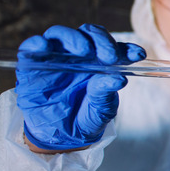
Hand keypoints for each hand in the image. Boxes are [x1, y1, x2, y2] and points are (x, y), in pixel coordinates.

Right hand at [15, 24, 145, 150]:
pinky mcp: (33, 64)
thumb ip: (105, 94)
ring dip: (73, 38)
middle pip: (89, 35)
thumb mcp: (99, 110)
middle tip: (109, 56)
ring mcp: (56, 57)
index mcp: (100, 64)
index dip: (126, 49)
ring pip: (61, 35)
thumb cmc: (84, 119)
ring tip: (84, 51)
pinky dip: (37, 43)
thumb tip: (118, 78)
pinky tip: (44, 46)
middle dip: (102, 41)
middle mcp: (79, 56)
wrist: (59, 136)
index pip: (114, 49)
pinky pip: (32, 47)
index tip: (138, 55)